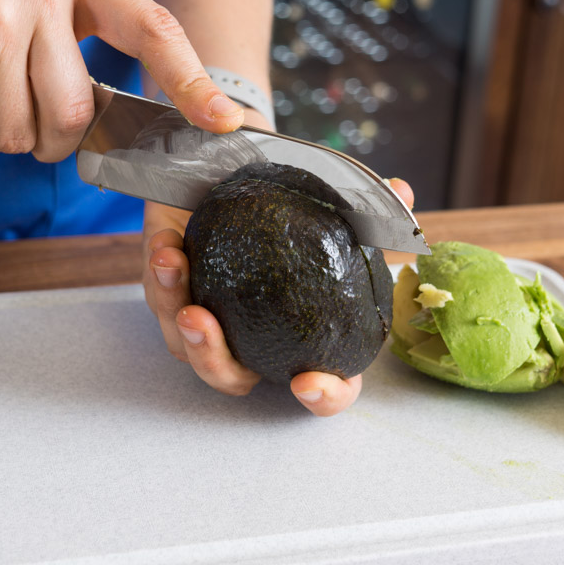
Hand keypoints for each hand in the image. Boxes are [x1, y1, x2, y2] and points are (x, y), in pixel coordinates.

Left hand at [142, 173, 415, 416]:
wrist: (242, 168)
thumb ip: (365, 204)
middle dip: (214, 362)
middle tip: (202, 322)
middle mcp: (252, 338)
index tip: (309, 383)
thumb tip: (402, 193)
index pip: (323, 385)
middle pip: (231, 377)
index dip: (323, 396)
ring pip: (183, 344)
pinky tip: (167, 250)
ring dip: (176, 314)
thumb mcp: (331, 199)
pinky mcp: (172, 292)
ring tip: (174, 273)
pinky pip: (161, 295)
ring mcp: (209, 319)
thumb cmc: (296, 201)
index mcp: (302, 335)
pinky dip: (161, 276)